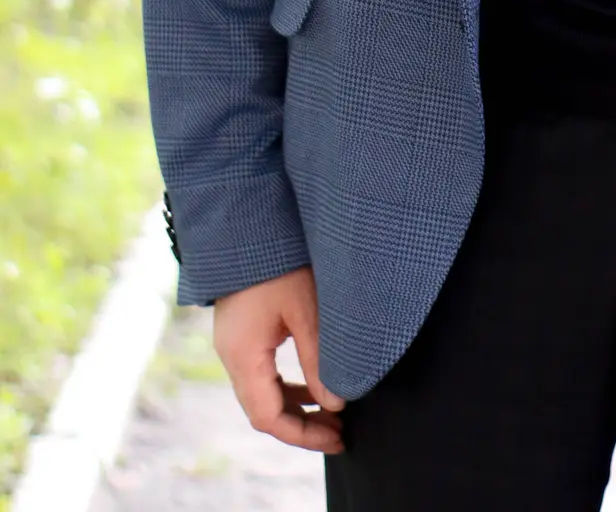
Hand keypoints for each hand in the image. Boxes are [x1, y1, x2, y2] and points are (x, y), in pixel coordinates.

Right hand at [213, 266, 346, 452]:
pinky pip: (262, 372)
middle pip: (263, 409)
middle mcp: (232, 354)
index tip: (336, 438)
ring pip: (263, 392)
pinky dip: (287, 385)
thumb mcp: (306, 309)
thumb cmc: (279, 261)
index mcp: (242, 355)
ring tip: (333, 412)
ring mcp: (234, 342)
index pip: (268, 417)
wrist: (250, 220)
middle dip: (302, 425)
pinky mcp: (242, 330)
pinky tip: (313, 383)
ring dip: (296, 405)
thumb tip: (337, 404)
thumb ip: (319, 360)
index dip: (302, 434)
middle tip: (340, 432)